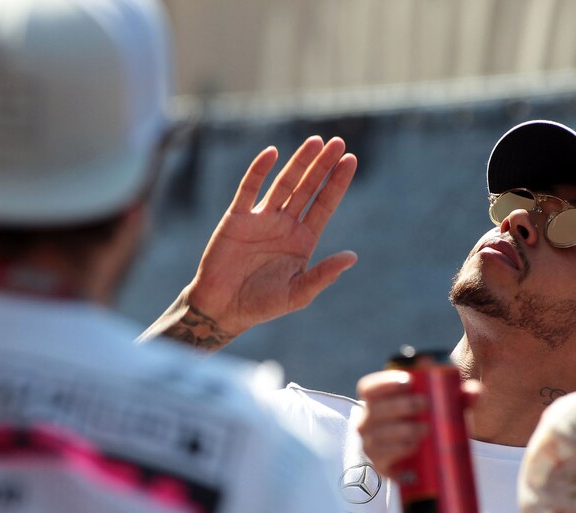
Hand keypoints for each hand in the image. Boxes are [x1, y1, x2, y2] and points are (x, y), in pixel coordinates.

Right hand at [139, 135, 356, 348]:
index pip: (324, 205)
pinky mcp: (237, 217)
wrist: (222, 308)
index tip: (351, 161)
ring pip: (284, 183)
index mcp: (303, 240)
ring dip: (299, 162)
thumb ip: (323, 275)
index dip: (337, 183)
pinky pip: (249, 189)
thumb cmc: (262, 304)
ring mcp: (261, 218)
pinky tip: (272, 153)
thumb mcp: (298, 294)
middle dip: (323, 166)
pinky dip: (259, 170)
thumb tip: (352, 257)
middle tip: (339, 142)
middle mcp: (285, 224)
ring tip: (316, 141)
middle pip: (308, 188)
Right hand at [355, 370, 481, 476]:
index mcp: (378, 400)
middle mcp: (369, 421)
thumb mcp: (448, 406)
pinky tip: (413, 447)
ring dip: (400, 430)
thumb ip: (463, 396)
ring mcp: (372, 444)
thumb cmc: (435, 421)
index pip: (369, 387)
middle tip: (424, 404)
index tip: (408, 381)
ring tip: (425, 428)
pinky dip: (397, 452)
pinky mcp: (381, 465)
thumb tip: (475, 393)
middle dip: (399, 405)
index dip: (384, 383)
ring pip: (377, 435)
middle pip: (374, 410)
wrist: (433, 455)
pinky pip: (382, 458)